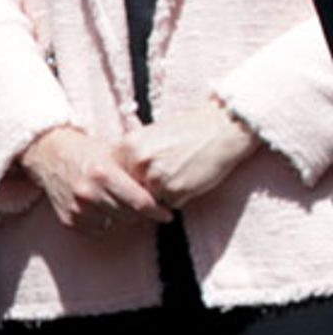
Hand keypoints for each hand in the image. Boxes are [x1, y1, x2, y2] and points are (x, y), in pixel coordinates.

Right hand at [18, 126, 170, 234]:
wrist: (49, 153)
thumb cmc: (86, 151)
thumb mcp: (113, 153)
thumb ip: (136, 173)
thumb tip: (164, 191)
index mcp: (102, 173)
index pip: (140, 203)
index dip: (157, 211)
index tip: (166, 213)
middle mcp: (88, 192)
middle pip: (130, 216)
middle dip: (141, 213)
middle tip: (144, 206)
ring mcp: (77, 208)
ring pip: (115, 224)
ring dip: (122, 217)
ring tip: (119, 202)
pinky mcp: (69, 219)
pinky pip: (98, 229)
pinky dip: (103, 221)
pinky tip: (101, 207)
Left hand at [117, 99, 259, 208]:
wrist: (219, 130)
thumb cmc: (186, 132)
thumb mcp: (149, 137)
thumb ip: (133, 155)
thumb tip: (118, 179)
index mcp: (127, 145)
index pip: (115, 174)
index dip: (127, 180)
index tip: (137, 180)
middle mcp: (138, 161)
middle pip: (131, 189)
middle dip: (144, 190)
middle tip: (164, 177)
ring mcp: (155, 177)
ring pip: (151, 199)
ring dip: (163, 195)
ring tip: (180, 174)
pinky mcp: (175, 190)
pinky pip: (172, 204)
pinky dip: (181, 198)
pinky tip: (191, 180)